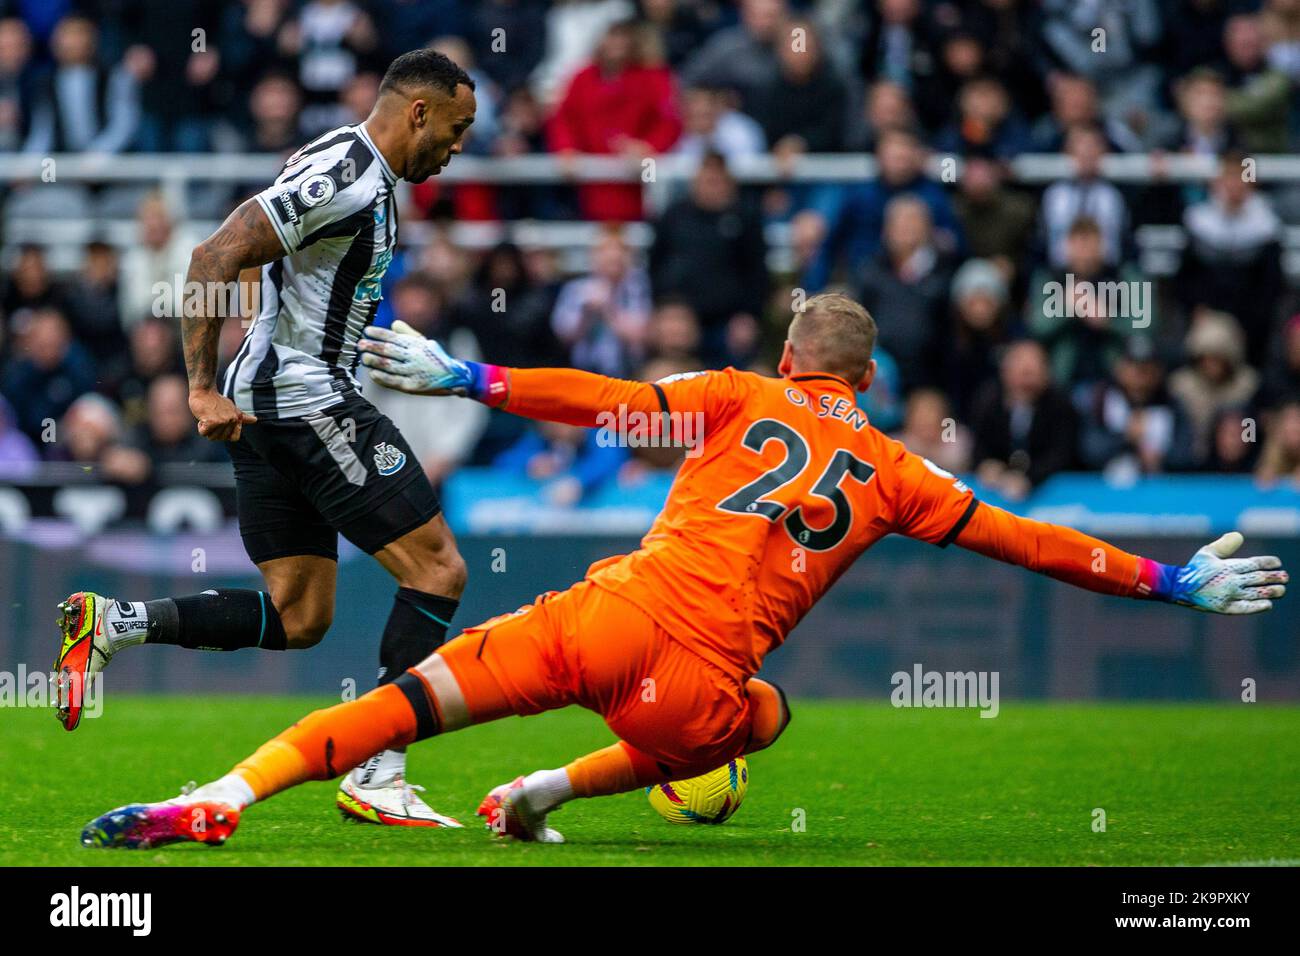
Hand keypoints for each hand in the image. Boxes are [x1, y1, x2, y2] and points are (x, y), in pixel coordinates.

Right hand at [189, 388, 255, 440]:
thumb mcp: (231, 408)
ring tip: (208, 417)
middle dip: (213, 431)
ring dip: (206, 429)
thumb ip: (242, 417)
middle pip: (220, 438)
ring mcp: (223, 421)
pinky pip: (204, 433)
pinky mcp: (212, 422)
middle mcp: (232, 420)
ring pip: (212, 437)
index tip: (221, 425)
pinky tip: (203, 417)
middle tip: (211, 417)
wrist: (204, 390)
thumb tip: (255, 420)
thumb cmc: (216, 400)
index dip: (225, 434)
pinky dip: (201, 427)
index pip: (235, 438)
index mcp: (237, 419)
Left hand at [359, 321, 472, 394]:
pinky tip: (372, 373)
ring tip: (363, 358)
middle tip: (360, 344)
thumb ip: (408, 332)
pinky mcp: (412, 386)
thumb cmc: (435, 358)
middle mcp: (414, 357)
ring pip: (389, 366)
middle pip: (389, 350)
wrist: (454, 377)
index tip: (366, 331)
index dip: (379, 333)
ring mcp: (413, 372)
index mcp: (416, 344)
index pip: (394, 337)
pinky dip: (381, 377)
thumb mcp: (425, 342)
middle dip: (372, 346)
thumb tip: (393, 323)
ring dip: (374, 361)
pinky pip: (393, 381)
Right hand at [1166, 532, 1287, 614]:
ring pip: (1257, 593)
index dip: (1269, 563)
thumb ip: (1224, 545)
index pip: (1255, 563)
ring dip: (1272, 591)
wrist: (1178, 587)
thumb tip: (1240, 535)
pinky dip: (1259, 606)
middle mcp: (1231, 580)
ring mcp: (1229, 595)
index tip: (1277, 563)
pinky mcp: (1225, 608)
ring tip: (1281, 590)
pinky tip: (1268, 604)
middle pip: (1260, 578)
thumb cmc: (1195, 569)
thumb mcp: (1207, 552)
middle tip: (1285, 577)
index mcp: (1228, 566)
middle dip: (1275, 577)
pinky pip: (1247, 608)